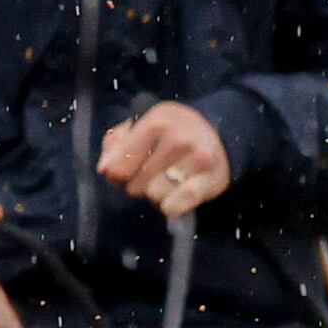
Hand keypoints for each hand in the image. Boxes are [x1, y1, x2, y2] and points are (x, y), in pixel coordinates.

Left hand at [95, 101, 234, 221]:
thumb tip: (106, 168)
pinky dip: (171, 206)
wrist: (221, 136)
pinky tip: (176, 197)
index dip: (116, 175)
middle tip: (151, 175)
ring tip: (166, 183)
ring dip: (156, 195)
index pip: (120, 166)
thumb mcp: (141, 126)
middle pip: (136, 184)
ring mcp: (197, 160)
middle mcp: (179, 139)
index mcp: (158, 121)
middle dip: (138, 184)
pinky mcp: (210, 181)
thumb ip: (115, 144)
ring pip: (154, 196)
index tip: (123, 172)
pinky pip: (175, 206)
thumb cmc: (171, 133)